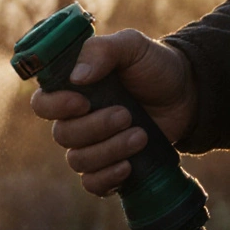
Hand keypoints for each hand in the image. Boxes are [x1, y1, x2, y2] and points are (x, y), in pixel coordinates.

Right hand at [30, 29, 197, 195]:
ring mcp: (92, 145)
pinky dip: (107, 178)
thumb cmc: (154, 67)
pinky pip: (92, 183)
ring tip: (141, 135)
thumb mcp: (132, 47)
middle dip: (96, 128)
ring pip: (78, 160)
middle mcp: (75, 120)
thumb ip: (102, 50)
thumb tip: (77, 77)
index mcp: (72, 90)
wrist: (188, 94)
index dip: (55, 107)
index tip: (82, 102)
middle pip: (62, 135)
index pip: (42, 104)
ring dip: (110, 150)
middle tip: (127, 115)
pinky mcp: (109, 166)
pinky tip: (129, 166)